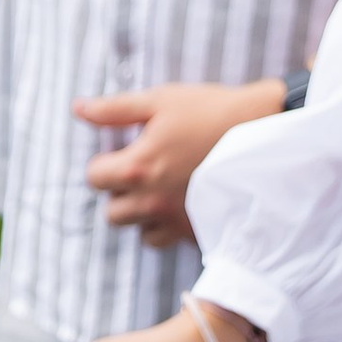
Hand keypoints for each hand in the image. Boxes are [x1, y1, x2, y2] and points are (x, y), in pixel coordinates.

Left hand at [71, 78, 283, 244]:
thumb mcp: (160, 100)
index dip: (104, 164)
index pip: (94, 178)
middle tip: (141, 171)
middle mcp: (152, 202)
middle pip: (112, 213)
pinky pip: (168, 240)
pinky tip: (181, 201)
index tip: (122, 152)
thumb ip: (114, 110)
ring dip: (143, 214)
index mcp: (138, 167)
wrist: (264, 132)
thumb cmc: (210, 111)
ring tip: (162, 188)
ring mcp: (176, 221)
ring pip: (139, 231)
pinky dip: (167, 226)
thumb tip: (77, 110)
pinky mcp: (197, 231)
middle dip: (120, 194)